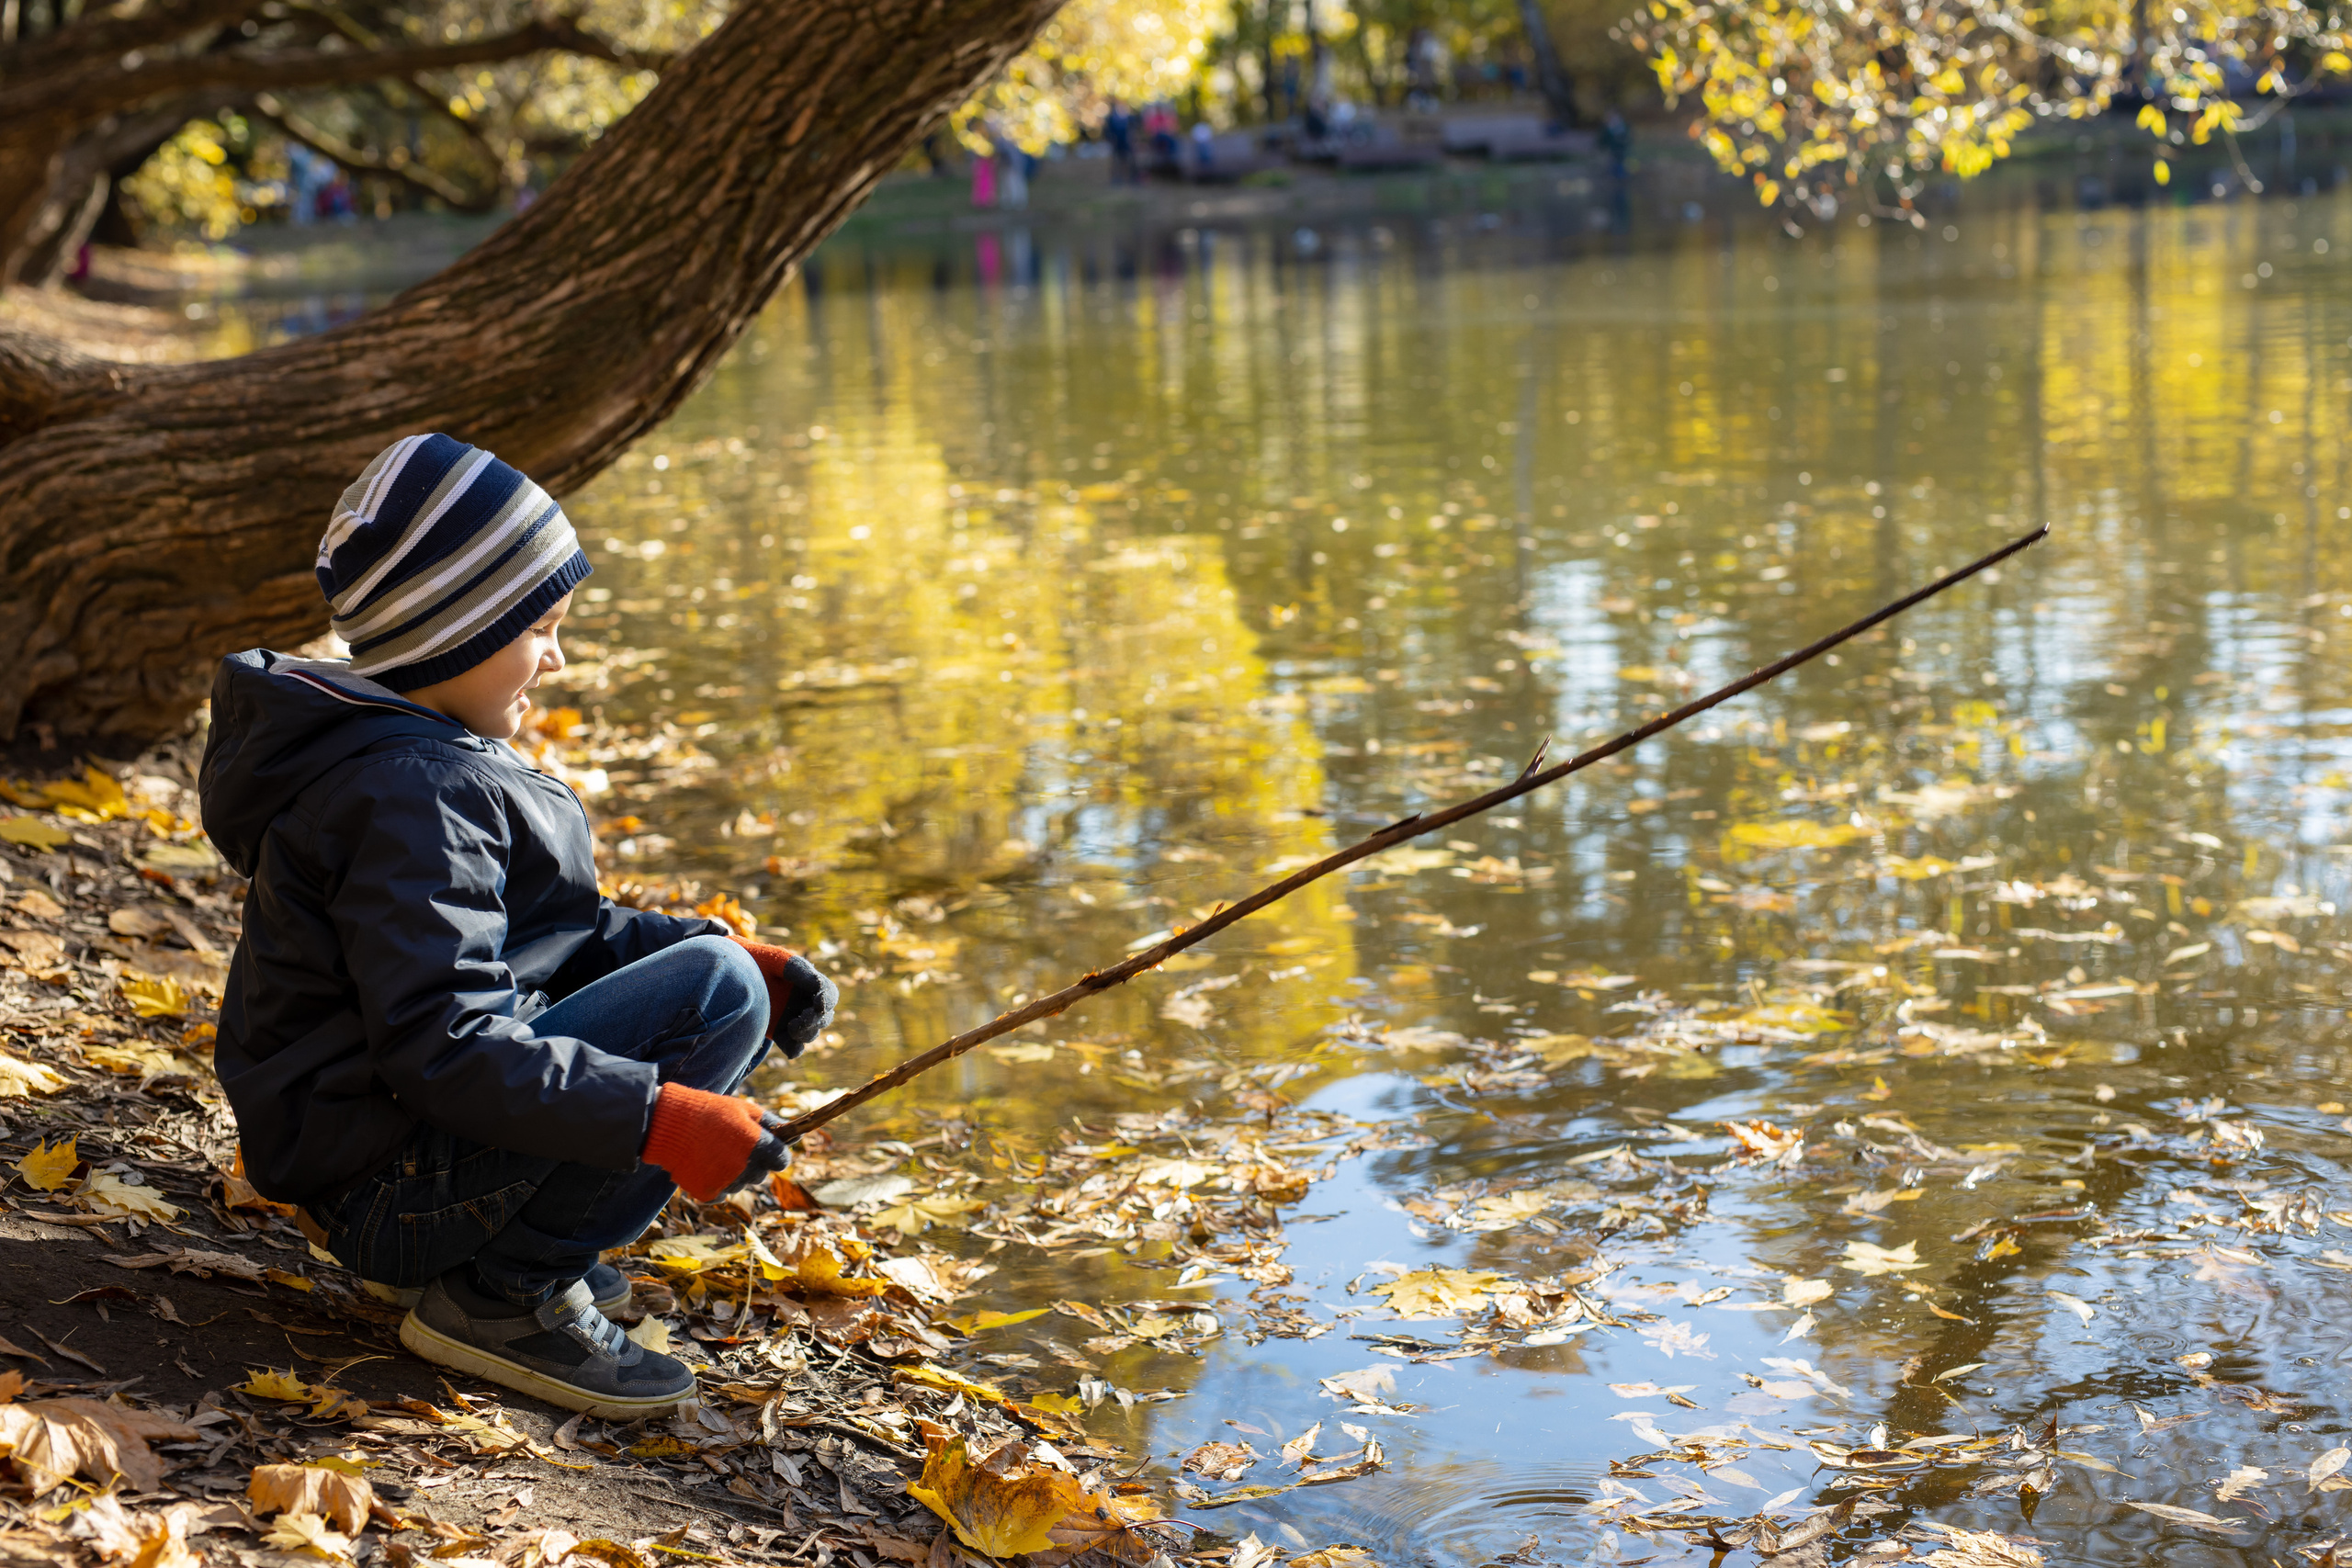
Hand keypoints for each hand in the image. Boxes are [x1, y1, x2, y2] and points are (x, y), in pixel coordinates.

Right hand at [640, 1084, 798, 1201]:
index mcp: (757, 1145)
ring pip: (742, 1184)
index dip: (776, 1153)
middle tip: (734, 1146)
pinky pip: (722, 1194)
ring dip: (735, 1173)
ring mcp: (726, 1183)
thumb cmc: (709, 1112)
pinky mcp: (708, 1193)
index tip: (768, 1148)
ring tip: (716, 1152)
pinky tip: (705, 1165)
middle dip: (754, 1162)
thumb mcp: (744, 1109)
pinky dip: (716, 1183)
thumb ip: (771, 1124)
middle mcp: (745, 1168)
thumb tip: (796, 1133)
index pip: (782, 1160)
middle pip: (762, 1174)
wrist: (667, 1124)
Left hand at [731, 939, 838, 1053]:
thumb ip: (798, 969)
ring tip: (791, 1027)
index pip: (829, 994)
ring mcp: (791, 1019)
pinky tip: (790, 1047)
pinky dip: (795, 1049)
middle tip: (801, 1018)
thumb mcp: (776, 959)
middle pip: (823, 1018)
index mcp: (808, 983)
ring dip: (806, 1033)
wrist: (729, 972)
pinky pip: (793, 1047)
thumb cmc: (755, 960)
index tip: (818, 1003)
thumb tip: (818, 985)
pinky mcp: (778, 1033)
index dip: (827, 1000)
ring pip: (810, 1034)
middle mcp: (803, 1002)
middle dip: (816, 1020)